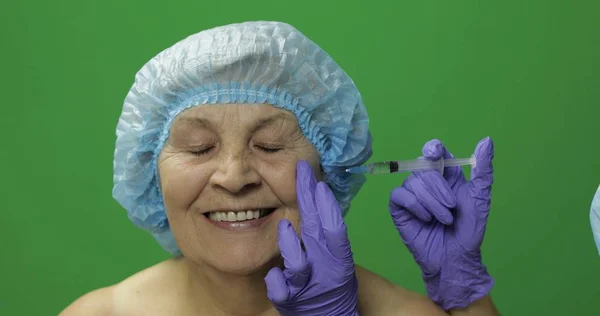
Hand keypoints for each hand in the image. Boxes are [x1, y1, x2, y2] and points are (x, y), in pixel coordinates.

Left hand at [265, 160, 358, 315]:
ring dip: (290, 241)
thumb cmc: (330, 285)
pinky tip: (274, 272)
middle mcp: (325, 271)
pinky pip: (279, 287)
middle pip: (317, 231)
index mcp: (339, 259)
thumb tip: (315, 199)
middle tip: (301, 173)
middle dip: (308, 199)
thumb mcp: (335, 259)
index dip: (327, 205)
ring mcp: (306, 286)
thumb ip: (324, 235)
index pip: (335, 227)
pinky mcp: (289, 301)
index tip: (318, 182)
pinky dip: (276, 278)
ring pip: (298, 262)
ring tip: (283, 224)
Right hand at [389, 137, 494, 309]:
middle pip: (423, 166)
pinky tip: (425, 219)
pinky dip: (415, 205)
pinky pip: (399, 195)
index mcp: (446, 175)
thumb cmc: (469, 230)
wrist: (456, 257)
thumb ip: (483, 170)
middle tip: (451, 207)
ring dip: (431, 202)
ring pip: (412, 182)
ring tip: (443, 219)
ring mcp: (412, 194)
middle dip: (438, 187)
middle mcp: (427, 181)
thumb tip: (487, 140)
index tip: (435, 154)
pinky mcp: (399, 209)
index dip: (432, 149)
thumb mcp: (480, 198)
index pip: (434, 152)